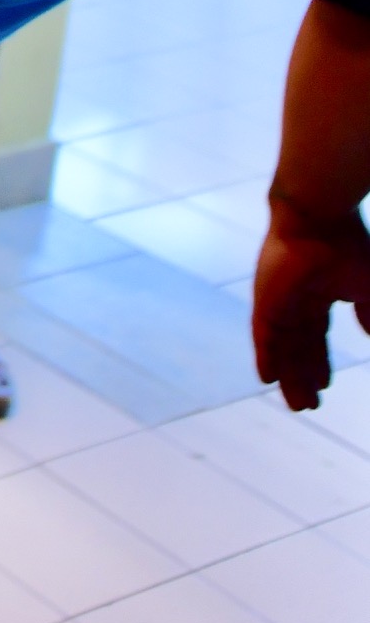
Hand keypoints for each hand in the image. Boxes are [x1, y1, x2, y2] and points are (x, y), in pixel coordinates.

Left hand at [257, 195, 369, 410]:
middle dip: (303, 376)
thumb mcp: (367, 287)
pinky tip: (267, 379)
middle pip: (298, 347)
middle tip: (308, 405)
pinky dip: (266, 357)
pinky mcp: (266, 301)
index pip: (315, 335)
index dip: (319, 361)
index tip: (325, 384)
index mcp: (317, 293)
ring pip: (283, 348)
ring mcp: (277, 301)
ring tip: (299, 404)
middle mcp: (293, 300)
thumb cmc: (347, 244)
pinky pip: (263, 336)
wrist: (320, 217)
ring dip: (289, 376)